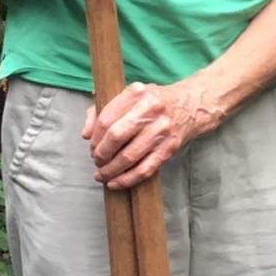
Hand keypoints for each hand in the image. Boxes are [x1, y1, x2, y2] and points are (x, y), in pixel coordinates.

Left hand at [82, 80, 215, 188]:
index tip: (92, 145)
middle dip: (100, 154)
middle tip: (97, 160)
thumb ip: (102, 110)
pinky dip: (126, 180)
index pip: (106, 118)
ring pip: (128, 156)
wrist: (190, 104)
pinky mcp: (170, 147)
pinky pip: (144, 169)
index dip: (94, 137)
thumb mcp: (130, 96)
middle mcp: (151, 108)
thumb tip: (85, 133)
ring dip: (110, 170)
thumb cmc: (153, 101)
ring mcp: (162, 129)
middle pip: (116, 136)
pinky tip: (115, 183)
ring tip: (103, 174)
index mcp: (138, 92)